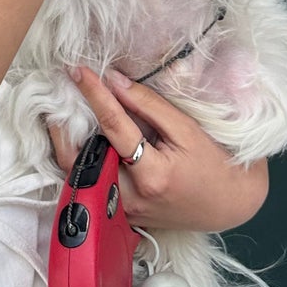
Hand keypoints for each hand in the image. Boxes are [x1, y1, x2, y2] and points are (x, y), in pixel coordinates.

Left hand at [46, 65, 268, 234]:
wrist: (230, 204)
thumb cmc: (216, 164)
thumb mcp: (187, 130)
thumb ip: (149, 106)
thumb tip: (113, 81)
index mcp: (152, 175)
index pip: (113, 126)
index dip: (94, 94)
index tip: (77, 70)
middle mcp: (132, 197)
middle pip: (80, 162)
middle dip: (61, 130)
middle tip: (56, 99)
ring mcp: (125, 211)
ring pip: (80, 177)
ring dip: (68, 145)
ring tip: (64, 114)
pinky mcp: (123, 216)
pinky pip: (92, 186)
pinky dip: (82, 161)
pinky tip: (81, 139)